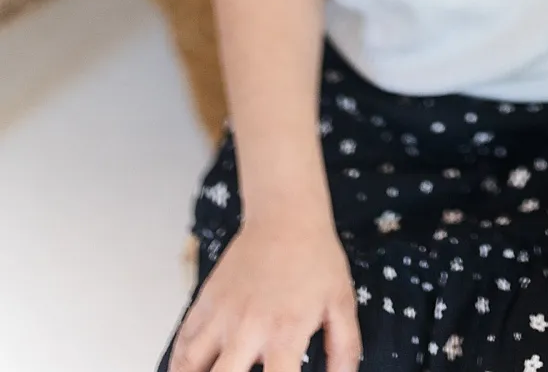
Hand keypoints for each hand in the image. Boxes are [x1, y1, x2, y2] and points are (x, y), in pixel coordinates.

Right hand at [166, 209, 360, 371]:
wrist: (285, 215)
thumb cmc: (316, 259)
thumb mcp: (341, 303)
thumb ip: (344, 349)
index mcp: (284, 333)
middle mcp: (247, 328)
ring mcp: (221, 315)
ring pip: (190, 365)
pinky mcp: (205, 300)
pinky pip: (182, 341)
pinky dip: (179, 363)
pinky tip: (185, 370)